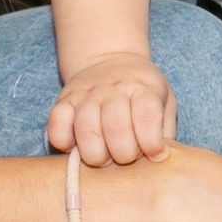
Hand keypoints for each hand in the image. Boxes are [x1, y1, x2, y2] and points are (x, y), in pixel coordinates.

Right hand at [49, 50, 177, 165]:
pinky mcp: (63, 101)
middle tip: (126, 158)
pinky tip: (77, 147)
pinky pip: (57, 124)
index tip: (154, 154)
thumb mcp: (164, 103)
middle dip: (123, 154)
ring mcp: (86, 94)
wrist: (110, 60)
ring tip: (104, 158)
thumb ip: (165, 131)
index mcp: (143, 88)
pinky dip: (64, 142)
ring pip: (86, 129)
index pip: (147, 117)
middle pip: (116, 127)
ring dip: (96, 154)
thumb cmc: (142, 92)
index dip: (151, 143)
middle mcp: (113, 89)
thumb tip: (160, 161)